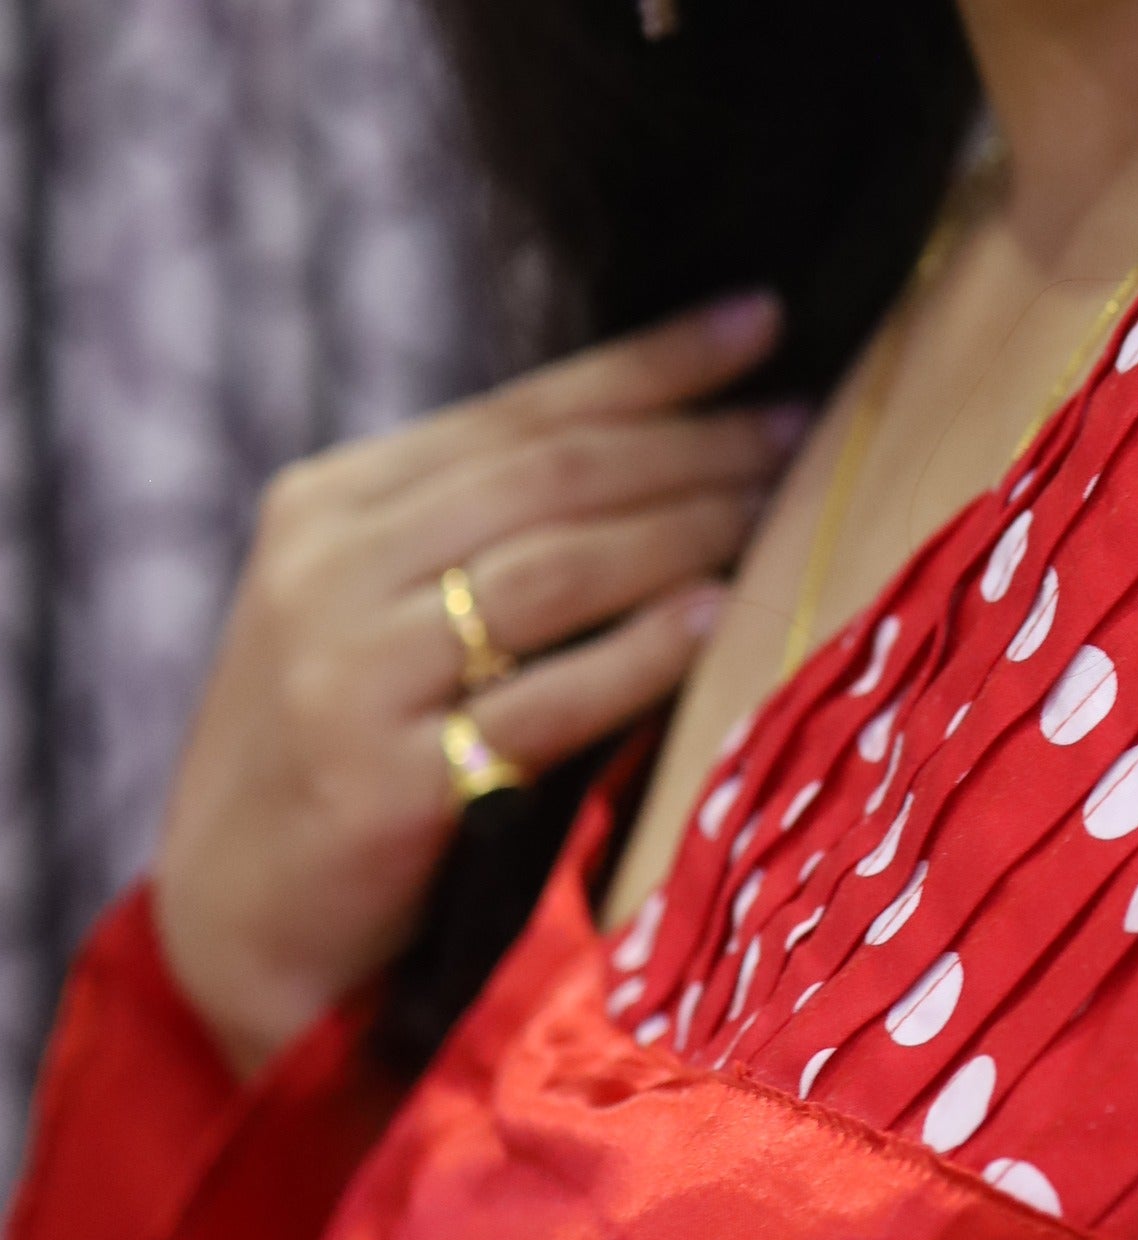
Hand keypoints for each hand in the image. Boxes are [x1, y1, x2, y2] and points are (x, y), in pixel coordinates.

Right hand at [151, 293, 801, 1078]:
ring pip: (553, 571)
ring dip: (683, 530)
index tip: (760, 321)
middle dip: (688, 444)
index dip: (650, 364)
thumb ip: (479, 524)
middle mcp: (327, 571)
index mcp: (328, 504)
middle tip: (795, 423)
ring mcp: (349, 676)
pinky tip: (716, 618)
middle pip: (548, 479)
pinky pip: (545, 701)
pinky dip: (641, 654)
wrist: (240, 918)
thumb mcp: (374, 603)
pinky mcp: (385, 784)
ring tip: (776, 505)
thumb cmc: (341, 741)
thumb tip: (669, 438)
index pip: (520, 412)